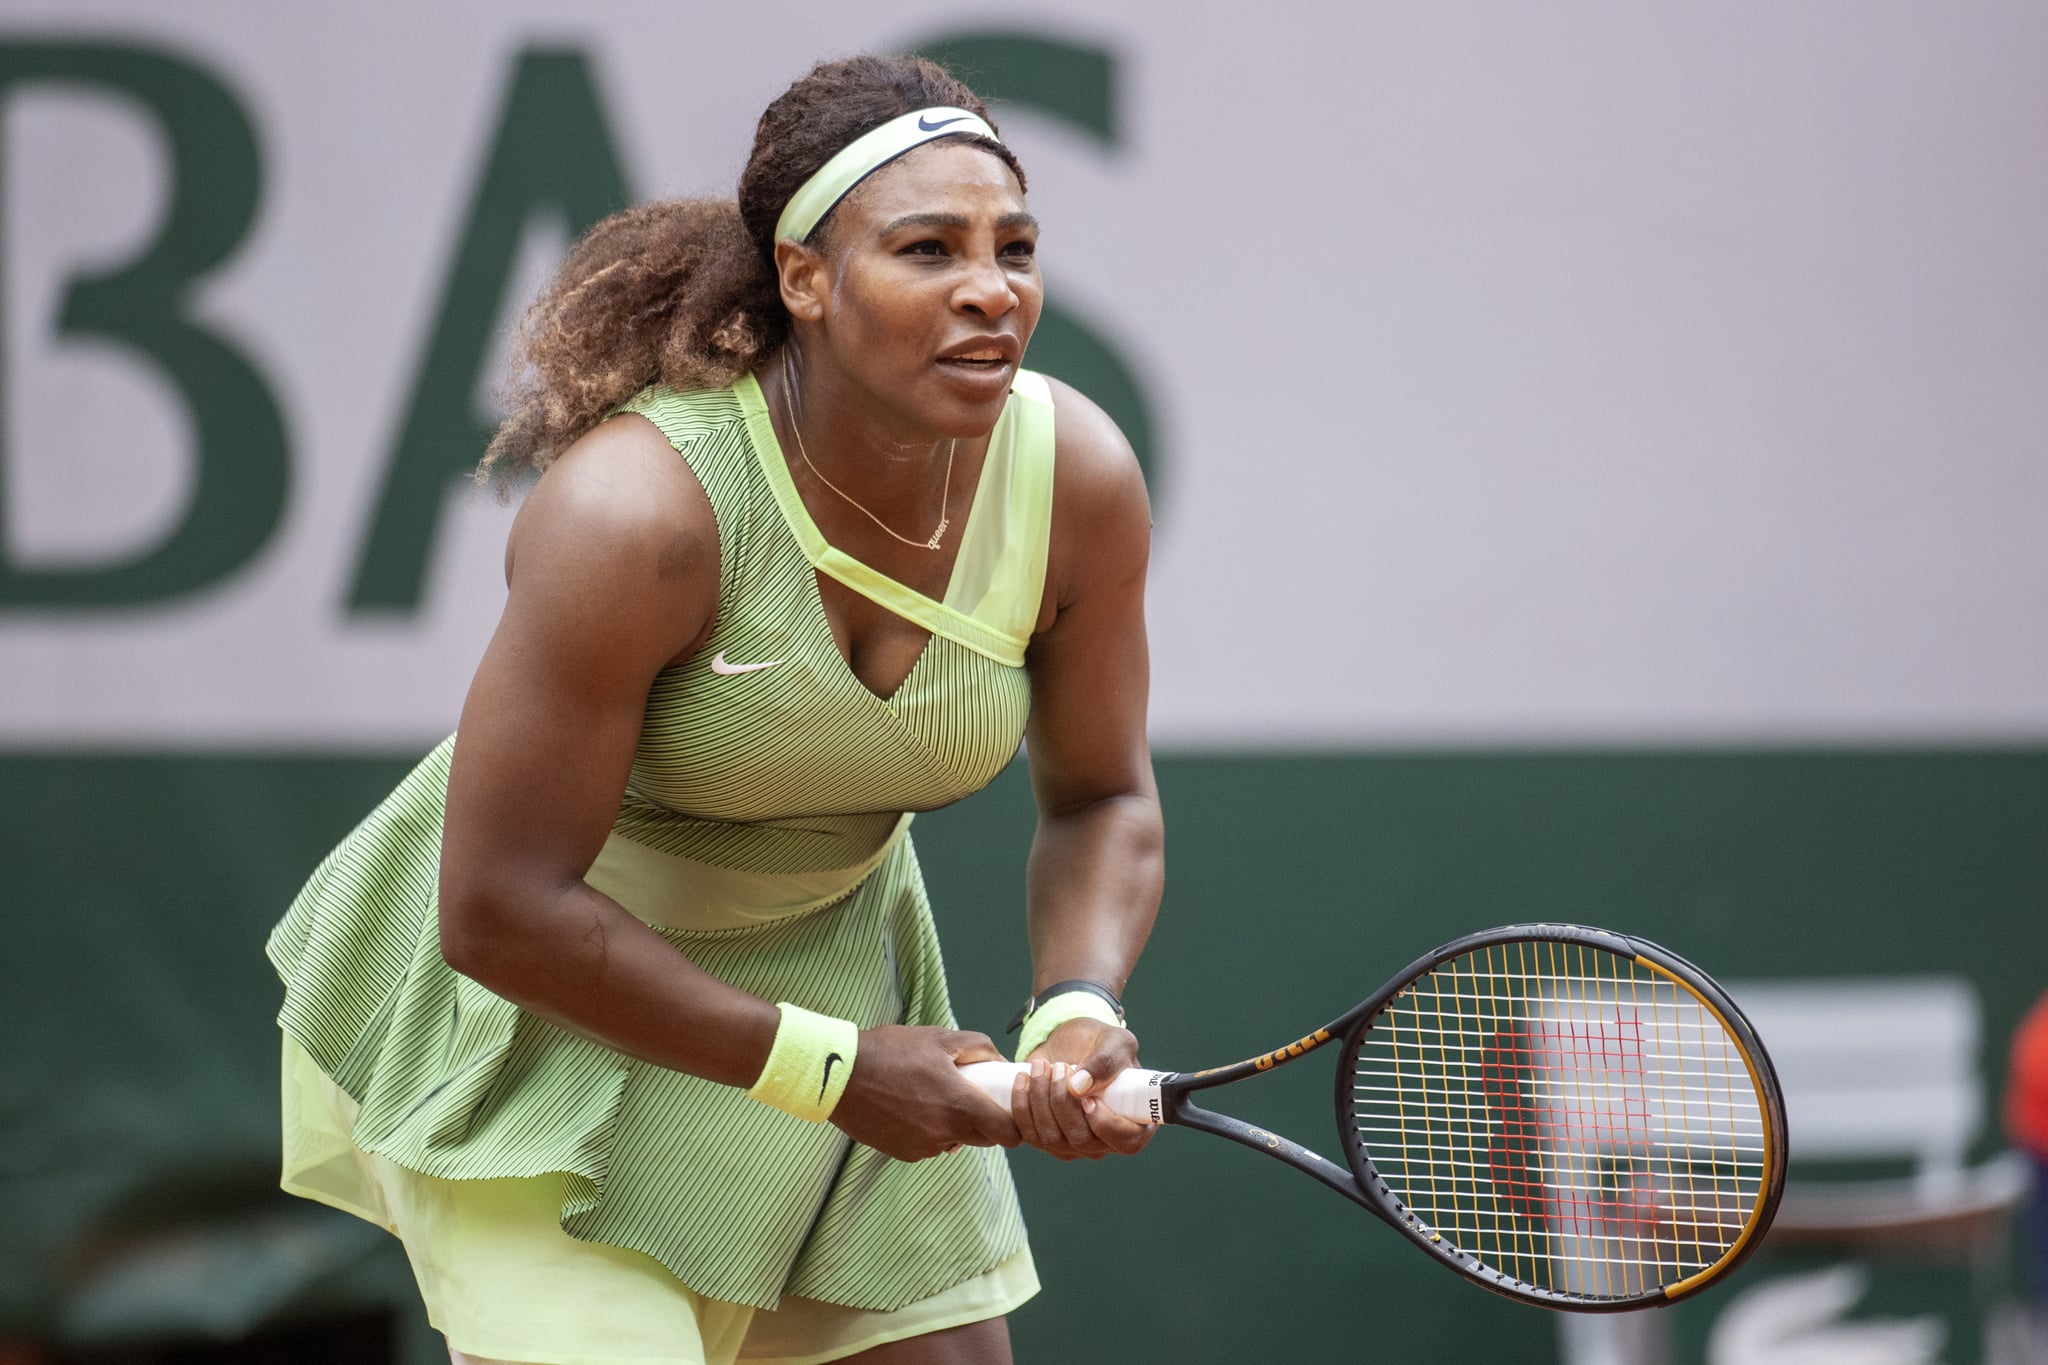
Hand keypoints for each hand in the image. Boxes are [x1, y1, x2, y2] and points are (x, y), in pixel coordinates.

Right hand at [830, 1025, 1022, 1161]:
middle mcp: (946, 1134)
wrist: (839, 1075)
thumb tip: (999, 1060)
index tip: (1006, 1109)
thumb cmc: (891, 1051)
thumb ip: (978, 1046)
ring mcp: (923, 1147)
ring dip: (952, 1125)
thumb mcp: (939, 1037)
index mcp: (960, 1106)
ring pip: (954, 1141)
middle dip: (984, 1121)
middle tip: (969, 1094)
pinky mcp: (903, 1153)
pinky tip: (909, 1105)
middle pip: (984, 1139)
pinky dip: (927, 1130)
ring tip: (930, 1095)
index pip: (1008, 1134)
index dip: (1013, 1124)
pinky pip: (928, 1145)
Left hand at [1010, 1017, 1155, 1160]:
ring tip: (1041, 1067)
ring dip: (1041, 1100)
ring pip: (1053, 1139)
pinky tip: (1023, 1079)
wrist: (1067, 1042)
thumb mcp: (1114, 1042)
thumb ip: (1105, 1061)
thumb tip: (1080, 1088)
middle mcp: (1106, 1140)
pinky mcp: (1046, 1138)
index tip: (1088, 1097)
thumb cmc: (1100, 1044)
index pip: (1127, 1142)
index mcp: (1135, 1122)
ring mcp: (1075, 1144)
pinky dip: (1022, 1106)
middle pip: (1083, 1141)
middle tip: (1059, 1067)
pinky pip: (1030, 1135)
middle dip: (1063, 1102)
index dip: (1106, 1124)